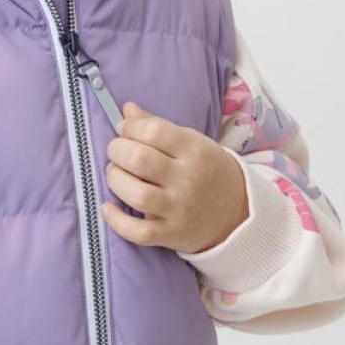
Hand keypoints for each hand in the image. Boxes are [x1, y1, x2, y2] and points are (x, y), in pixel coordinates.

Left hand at [100, 101, 248, 253]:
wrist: (237, 212)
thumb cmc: (207, 170)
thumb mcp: (192, 142)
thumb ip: (158, 125)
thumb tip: (126, 109)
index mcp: (195, 150)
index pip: (154, 131)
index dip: (130, 127)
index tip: (124, 129)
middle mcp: (188, 179)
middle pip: (139, 160)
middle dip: (117, 150)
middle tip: (116, 151)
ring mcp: (180, 209)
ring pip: (137, 194)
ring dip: (115, 180)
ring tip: (115, 173)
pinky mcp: (171, 234)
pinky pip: (138, 232)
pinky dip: (116, 220)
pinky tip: (107, 207)